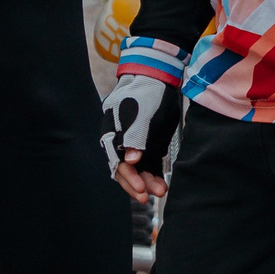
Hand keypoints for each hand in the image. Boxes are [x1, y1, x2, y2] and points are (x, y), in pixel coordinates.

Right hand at [99, 72, 182, 200]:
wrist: (159, 77)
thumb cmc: (145, 92)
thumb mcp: (141, 113)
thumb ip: (136, 137)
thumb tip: (130, 161)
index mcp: (112, 134)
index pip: (116, 161)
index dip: (127, 177)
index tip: (139, 188)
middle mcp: (121, 142)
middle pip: (125, 170)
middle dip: (136, 184)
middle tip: (148, 196)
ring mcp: (135, 144)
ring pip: (138, 169)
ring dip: (147, 182)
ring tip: (160, 191)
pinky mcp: (149, 145)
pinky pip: (149, 164)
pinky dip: (154, 175)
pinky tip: (161, 185)